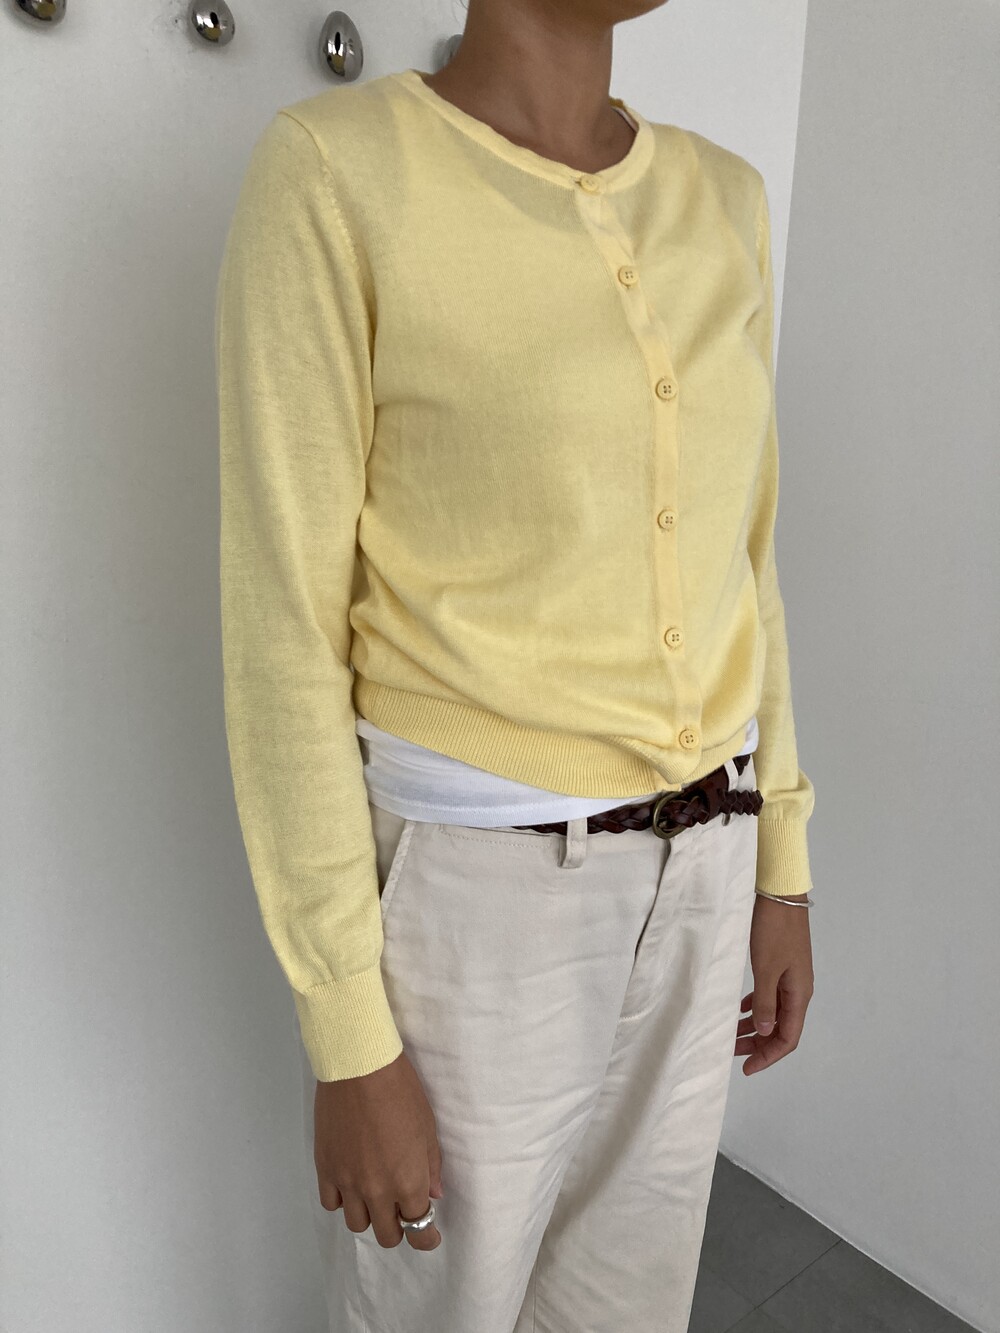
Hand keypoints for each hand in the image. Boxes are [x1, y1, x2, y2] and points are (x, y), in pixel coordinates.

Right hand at [313, 1049, 444, 1251]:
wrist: (359, 1068)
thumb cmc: (401, 1091)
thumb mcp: (427, 1127)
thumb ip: (430, 1166)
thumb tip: (433, 1194)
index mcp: (407, 1181)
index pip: (418, 1229)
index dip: (426, 1237)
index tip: (430, 1235)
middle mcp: (377, 1191)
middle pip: (387, 1235)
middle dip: (399, 1228)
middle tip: (402, 1211)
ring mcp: (347, 1182)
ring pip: (357, 1225)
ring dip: (370, 1216)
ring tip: (375, 1197)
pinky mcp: (324, 1169)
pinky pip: (331, 1204)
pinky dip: (343, 1201)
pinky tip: (351, 1185)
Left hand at [735, 892, 813, 1075]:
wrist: (780, 893)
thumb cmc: (773, 929)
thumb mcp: (765, 968)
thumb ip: (764, 1002)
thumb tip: (763, 1031)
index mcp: (799, 993)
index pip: (788, 1037)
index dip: (768, 1056)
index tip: (746, 1068)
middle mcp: (798, 989)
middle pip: (781, 1028)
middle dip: (758, 1044)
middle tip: (732, 1053)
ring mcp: (790, 976)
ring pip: (774, 1012)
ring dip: (755, 1026)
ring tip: (731, 1035)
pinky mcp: (781, 964)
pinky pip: (769, 996)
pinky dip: (755, 1006)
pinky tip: (740, 1009)